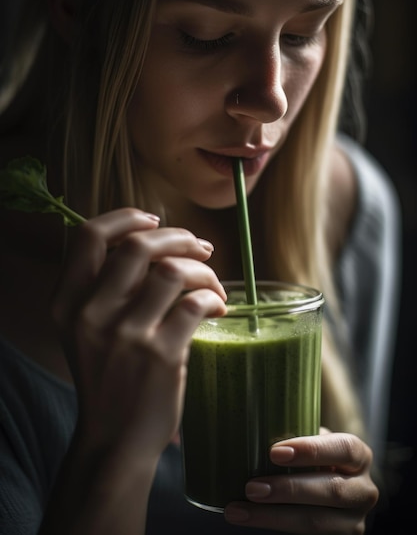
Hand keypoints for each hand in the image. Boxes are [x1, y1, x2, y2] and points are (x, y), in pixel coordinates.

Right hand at [52, 208, 226, 459]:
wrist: (114, 439)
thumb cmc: (107, 378)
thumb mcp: (86, 331)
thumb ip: (106, 288)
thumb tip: (155, 242)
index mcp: (68, 302)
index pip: (89, 236)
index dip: (127, 218)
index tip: (155, 220)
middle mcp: (90, 313)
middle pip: (139, 245)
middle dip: (180, 237)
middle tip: (202, 248)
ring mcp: (125, 335)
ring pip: (173, 270)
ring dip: (204, 270)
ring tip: (214, 284)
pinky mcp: (161, 355)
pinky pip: (195, 303)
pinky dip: (214, 298)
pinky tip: (218, 309)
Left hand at [224, 429, 378, 533]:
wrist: (327, 494)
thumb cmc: (313, 460)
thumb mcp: (313, 444)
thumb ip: (296, 436)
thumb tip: (253, 428)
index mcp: (359, 456)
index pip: (344, 449)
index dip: (312, 450)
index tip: (274, 452)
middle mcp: (364, 490)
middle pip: (331, 491)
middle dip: (288, 489)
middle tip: (251, 487)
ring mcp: (354, 522)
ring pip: (317, 522)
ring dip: (274, 516)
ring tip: (239, 509)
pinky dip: (274, 529)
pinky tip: (248, 519)